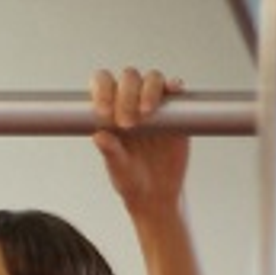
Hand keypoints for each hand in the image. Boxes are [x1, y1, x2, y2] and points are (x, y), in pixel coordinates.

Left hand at [89, 67, 189, 216]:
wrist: (157, 194)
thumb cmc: (130, 180)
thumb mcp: (118, 169)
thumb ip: (110, 152)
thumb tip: (99, 136)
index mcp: (110, 112)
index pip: (103, 84)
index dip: (102, 90)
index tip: (103, 112)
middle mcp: (131, 102)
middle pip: (129, 78)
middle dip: (126, 94)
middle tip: (127, 123)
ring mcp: (155, 105)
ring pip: (152, 78)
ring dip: (149, 89)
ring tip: (146, 113)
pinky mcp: (176, 112)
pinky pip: (176, 91)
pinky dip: (175, 86)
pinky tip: (173, 91)